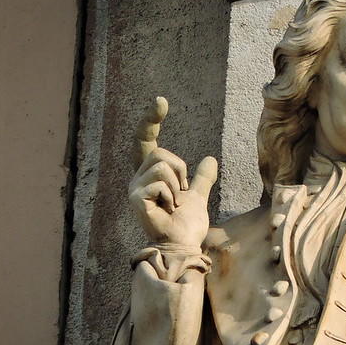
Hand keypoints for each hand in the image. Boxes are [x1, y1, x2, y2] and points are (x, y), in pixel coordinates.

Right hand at [128, 97, 217, 246]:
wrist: (185, 244)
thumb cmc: (187, 225)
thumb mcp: (198, 196)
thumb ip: (202, 179)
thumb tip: (211, 159)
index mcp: (149, 176)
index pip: (145, 140)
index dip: (150, 119)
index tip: (161, 100)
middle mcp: (137, 179)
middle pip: (161, 152)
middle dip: (180, 171)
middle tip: (181, 194)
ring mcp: (134, 189)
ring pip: (164, 165)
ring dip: (178, 186)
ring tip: (174, 204)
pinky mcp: (136, 198)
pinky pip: (161, 181)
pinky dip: (173, 196)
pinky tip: (168, 211)